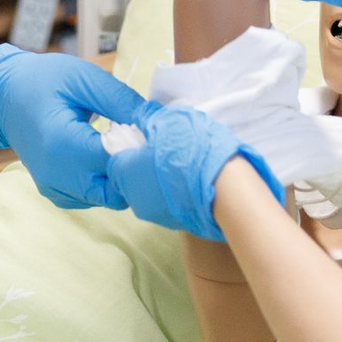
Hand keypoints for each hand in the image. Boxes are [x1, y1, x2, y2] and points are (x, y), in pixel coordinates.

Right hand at [0, 45, 143, 208]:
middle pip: (116, 191)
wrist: (4, 96)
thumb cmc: (44, 81)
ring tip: (118, 144)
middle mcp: (56, 174)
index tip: (149, 130)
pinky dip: (104, 182)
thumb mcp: (84, 78)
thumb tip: (157, 120)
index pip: (117, 163)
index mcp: (62, 143)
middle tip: (136, 139)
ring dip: (120, 177)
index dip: (140, 149)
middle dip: (133, 169)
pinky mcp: (55, 193)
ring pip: (107, 198)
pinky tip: (102, 156)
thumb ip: (122, 101)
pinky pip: (92, 198)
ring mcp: (54, 187)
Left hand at [106, 101, 283, 240]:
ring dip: (165, 179)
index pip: (114, 160)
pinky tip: (198, 180)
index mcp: (124, 173)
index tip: (148, 138)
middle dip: (147, 165)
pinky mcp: (179, 225)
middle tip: (170, 149)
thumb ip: (149, 118)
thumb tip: (141, 116)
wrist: (226, 191)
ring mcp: (158, 216)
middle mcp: (135, 199)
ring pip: (154, 192)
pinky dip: (181, 192)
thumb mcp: (168, 120)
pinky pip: (174, 203)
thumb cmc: (191, 151)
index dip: (130, 147)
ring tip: (188, 164)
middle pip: (134, 178)